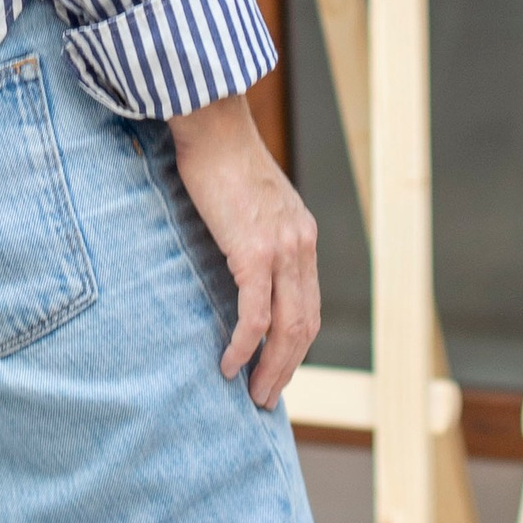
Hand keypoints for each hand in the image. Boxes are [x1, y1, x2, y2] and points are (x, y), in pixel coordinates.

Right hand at [171, 94, 319, 406]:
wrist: (213, 124)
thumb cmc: (221, 158)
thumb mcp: (252, 202)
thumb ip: (255, 233)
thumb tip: (239, 263)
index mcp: (302, 235)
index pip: (309, 304)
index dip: (295, 344)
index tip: (276, 369)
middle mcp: (301, 245)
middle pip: (304, 325)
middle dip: (287, 367)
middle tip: (266, 398)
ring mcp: (281, 249)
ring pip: (286, 327)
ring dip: (271, 367)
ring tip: (253, 394)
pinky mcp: (253, 251)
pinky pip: (254, 314)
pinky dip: (244, 346)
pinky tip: (229, 364)